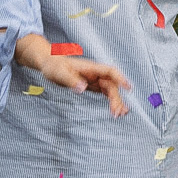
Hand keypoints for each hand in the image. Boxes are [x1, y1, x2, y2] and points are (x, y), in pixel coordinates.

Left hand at [17, 33, 133, 115]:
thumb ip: (71, 80)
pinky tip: (115, 110)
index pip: (110, 71)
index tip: (128, 88)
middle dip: (117, 98)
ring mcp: (94, 79)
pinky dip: (111, 101)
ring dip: (116, 101)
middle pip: (112, 85)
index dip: (120, 78)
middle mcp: (95, 73)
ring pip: (110, 90)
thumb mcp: (59, 72)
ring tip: (119, 115)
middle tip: (117, 113)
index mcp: (90, 68)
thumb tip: (83, 88)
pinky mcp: (91, 85)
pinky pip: (105, 93)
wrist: (49, 63)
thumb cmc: (53, 65)